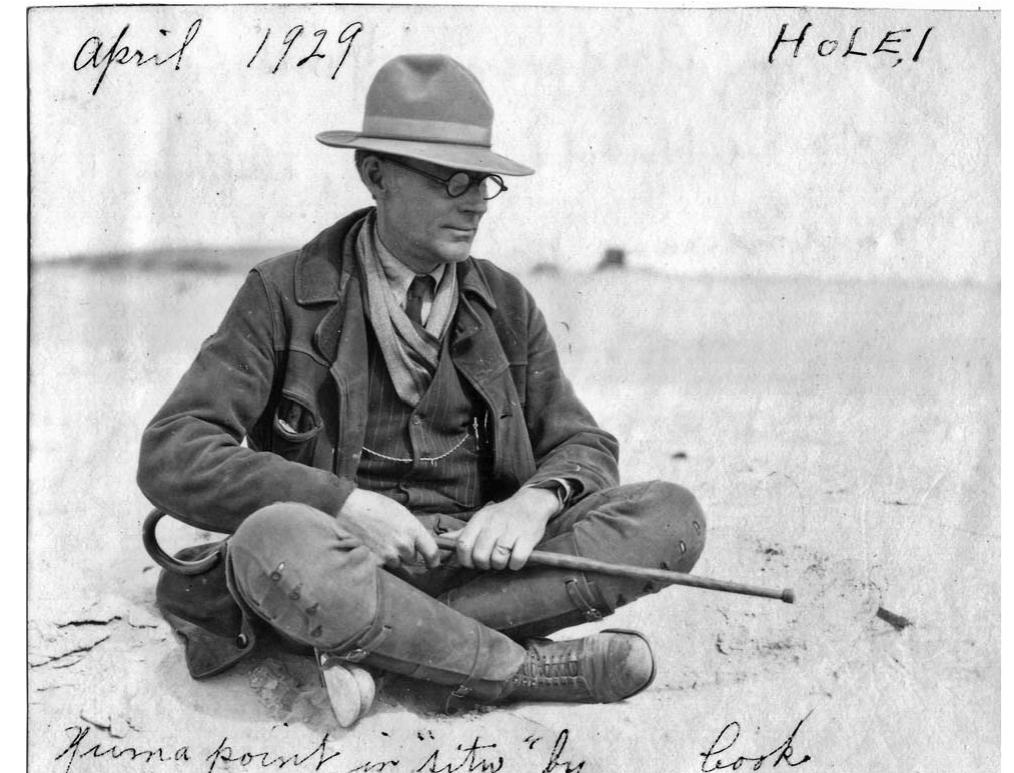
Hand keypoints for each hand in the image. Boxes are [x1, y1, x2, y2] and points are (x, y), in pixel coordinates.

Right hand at [335, 489, 439, 569]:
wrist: (348, 508)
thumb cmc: (373, 505)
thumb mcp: (400, 512)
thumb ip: (411, 529)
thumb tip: (418, 541)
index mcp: (413, 529)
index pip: (432, 552)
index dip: (433, 560)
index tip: (433, 563)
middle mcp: (404, 544)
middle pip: (412, 559)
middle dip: (406, 553)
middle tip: (392, 540)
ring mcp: (389, 554)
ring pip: (397, 563)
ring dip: (392, 557)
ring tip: (380, 541)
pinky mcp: (375, 560)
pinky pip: (383, 565)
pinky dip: (379, 559)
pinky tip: (372, 546)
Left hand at [443, 487, 557, 570]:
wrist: (531, 503)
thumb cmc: (502, 515)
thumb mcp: (481, 518)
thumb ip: (463, 533)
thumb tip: (442, 541)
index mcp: (479, 520)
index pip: (463, 544)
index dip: (465, 560)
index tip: (471, 563)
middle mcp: (494, 524)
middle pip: (480, 556)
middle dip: (483, 565)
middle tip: (490, 562)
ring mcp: (511, 530)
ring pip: (498, 560)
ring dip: (500, 565)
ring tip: (504, 559)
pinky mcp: (528, 537)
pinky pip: (517, 560)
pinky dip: (515, 564)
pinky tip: (516, 559)